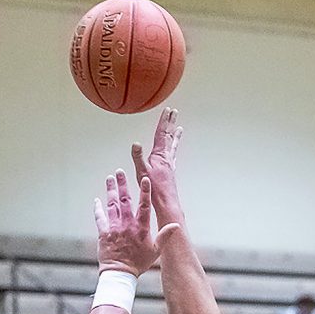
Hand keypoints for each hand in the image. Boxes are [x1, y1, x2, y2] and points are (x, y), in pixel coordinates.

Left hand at [94, 170, 177, 275]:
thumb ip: (165, 235)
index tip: (144, 179)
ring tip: (110, 178)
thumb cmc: (139, 262)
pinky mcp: (103, 233)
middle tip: (120, 171)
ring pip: (111, 205)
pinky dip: (98, 208)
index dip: (144, 191)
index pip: (144, 205)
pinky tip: (97, 200)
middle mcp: (126, 224)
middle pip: (124, 200)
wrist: (120, 273)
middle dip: (122, 184)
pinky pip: (99, 217)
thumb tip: (176, 225)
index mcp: (141, 227)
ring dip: (110, 191)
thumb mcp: (156, 250)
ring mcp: (114, 227)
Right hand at [131, 107, 182, 225]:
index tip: (167, 110)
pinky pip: (172, 155)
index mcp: (159, 155)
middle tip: (174, 112)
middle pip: (168, 136)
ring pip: (172, 145)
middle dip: (170, 123)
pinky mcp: (170, 171)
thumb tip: (136, 143)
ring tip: (178, 128)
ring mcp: (169, 164)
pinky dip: (173, 149)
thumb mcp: (142, 171)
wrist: (166, 202)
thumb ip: (138, 157)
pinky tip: (173, 151)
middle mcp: (166, 157)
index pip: (161, 134)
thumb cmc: (154, 189)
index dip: (164, 121)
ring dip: (174, 135)